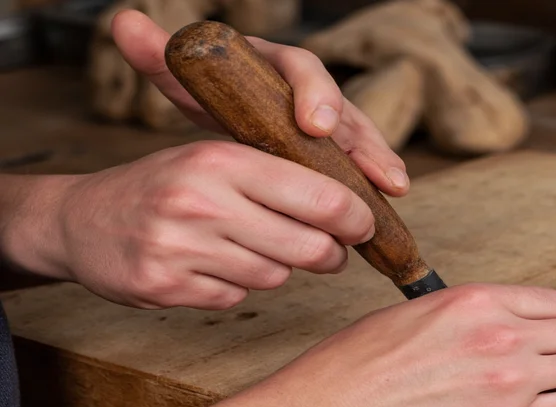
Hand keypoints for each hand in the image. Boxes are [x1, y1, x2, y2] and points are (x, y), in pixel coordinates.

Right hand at [2, 12, 411, 309]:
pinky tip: (215, 267)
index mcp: (221, 160)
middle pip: (308, 246)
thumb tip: (345, 208)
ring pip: (275, 276)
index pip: (318, 195)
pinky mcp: (168, 288)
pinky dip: (238, 286)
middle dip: (330, 254)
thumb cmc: (160, 186)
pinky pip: (237, 297)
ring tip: (254, 248)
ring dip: (278, 268)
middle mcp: (202, 202)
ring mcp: (182, 249)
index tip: (365, 225)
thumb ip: (273, 178)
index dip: (355, 217)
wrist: (79, 222)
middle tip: (332, 252)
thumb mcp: (211, 160)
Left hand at [110, 10, 409, 193]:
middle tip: (374, 169)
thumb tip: (125, 23)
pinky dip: (376, 177)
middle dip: (361, 141)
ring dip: (378, 161)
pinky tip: (391, 197)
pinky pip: (362, 159)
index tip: (316, 125)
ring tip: (394, 187)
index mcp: (276, 67)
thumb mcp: (185, 77)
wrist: (233, 107)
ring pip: (361, 137)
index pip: (302, 69)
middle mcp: (310, 90)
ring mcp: (329, 119)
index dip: (315, 94)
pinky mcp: (336, 148)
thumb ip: (161, 56)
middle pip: (344, 109)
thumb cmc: (213, 93)